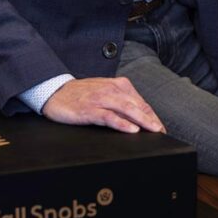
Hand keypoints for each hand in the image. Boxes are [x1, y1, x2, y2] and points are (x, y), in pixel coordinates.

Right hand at [42, 77, 165, 133]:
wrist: (55, 92)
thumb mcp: (104, 93)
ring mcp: (100, 99)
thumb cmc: (81, 95)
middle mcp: (111, 89)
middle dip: (151, 120)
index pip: (141, 102)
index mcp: (118, 85)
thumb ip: (120, 102)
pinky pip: (109, 116)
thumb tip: (139, 118)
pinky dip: (122, 123)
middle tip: (162, 133)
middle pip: (137, 105)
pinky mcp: (90, 109)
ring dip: (142, 120)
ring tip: (154, 130)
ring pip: (127, 109)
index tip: (161, 128)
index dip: (152, 116)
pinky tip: (131, 130)